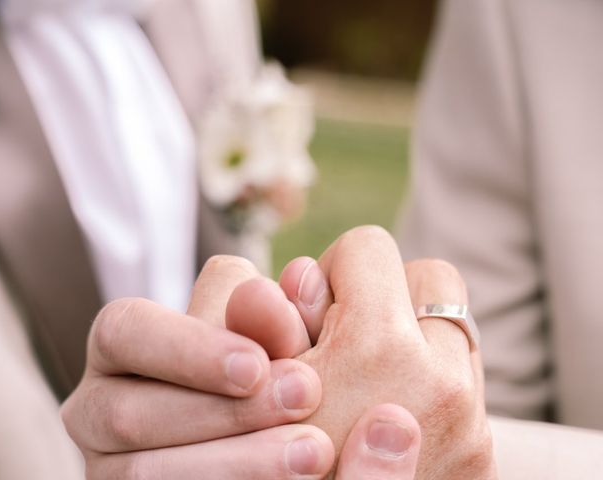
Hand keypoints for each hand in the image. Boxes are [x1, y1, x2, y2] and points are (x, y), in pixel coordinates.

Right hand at [62, 254, 421, 478]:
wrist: (256, 438)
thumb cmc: (259, 373)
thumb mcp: (270, 341)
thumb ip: (278, 315)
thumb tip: (300, 275)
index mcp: (120, 346)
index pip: (125, 331)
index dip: (188, 349)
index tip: (257, 365)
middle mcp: (96, 407)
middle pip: (129, 412)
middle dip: (223, 412)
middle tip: (305, 398)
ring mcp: (107, 466)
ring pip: (142, 474)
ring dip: (236, 462)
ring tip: (312, 453)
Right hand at [227, 226, 496, 478]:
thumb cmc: (272, 462)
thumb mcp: (249, 389)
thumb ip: (261, 318)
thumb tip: (297, 275)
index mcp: (378, 351)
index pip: (368, 247)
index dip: (334, 268)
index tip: (318, 306)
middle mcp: (440, 383)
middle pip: (430, 277)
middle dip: (386, 294)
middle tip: (349, 334)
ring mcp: (469, 422)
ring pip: (451, 327)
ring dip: (411, 337)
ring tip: (366, 377)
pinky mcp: (480, 455)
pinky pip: (462, 378)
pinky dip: (427, 379)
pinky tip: (386, 412)